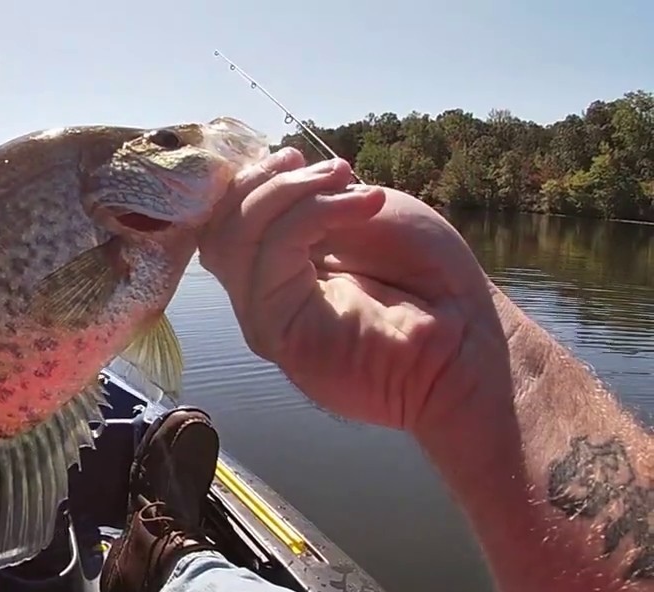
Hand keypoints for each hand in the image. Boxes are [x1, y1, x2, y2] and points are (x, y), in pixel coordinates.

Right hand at [199, 148, 506, 435]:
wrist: (468, 340)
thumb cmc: (430, 280)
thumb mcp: (363, 215)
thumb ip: (308, 205)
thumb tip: (271, 183)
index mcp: (279, 267)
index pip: (225, 220)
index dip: (247, 180)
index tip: (294, 155)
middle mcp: (262, 294)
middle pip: (218, 228)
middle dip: (263, 181)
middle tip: (328, 168)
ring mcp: (264, 317)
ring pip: (232, 241)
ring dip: (288, 193)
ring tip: (347, 181)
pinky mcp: (275, 334)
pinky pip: (269, 260)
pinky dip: (312, 215)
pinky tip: (362, 205)